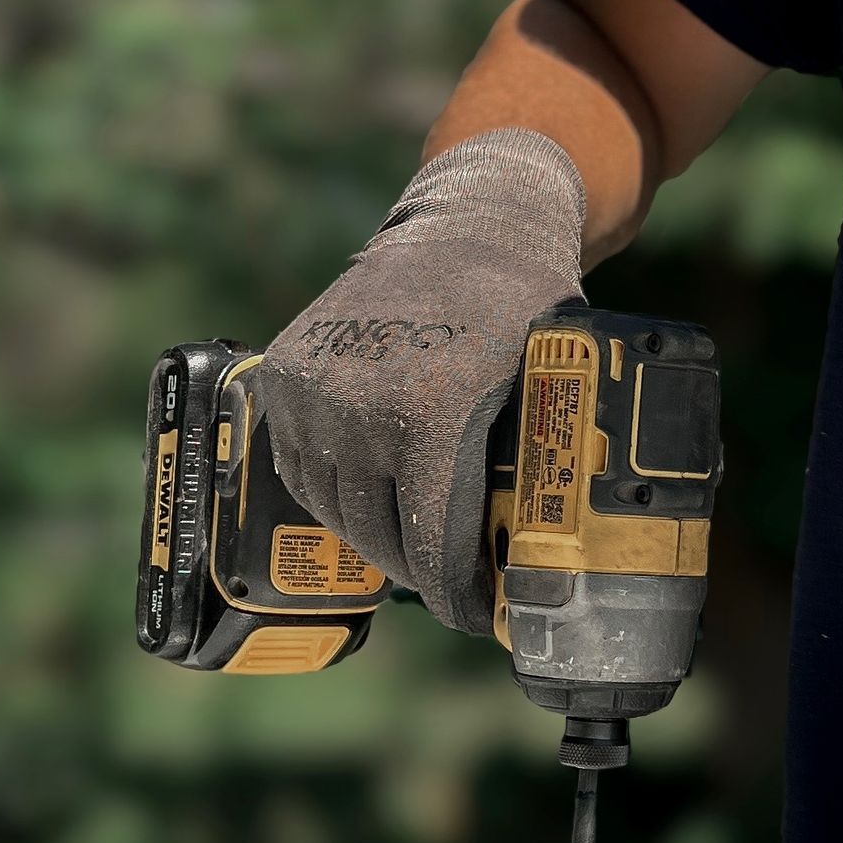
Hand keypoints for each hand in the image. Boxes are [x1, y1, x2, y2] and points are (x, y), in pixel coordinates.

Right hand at [252, 128, 585, 633]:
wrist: (466, 226)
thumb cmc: (524, 311)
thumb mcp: (548, 393)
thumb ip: (538, 473)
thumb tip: (558, 564)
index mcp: (428, 422)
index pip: (432, 550)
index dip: (456, 597)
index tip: (475, 616)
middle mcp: (357, 411)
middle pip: (382, 539)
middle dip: (421, 574)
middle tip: (450, 587)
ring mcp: (312, 392)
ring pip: (335, 510)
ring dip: (373, 540)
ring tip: (411, 550)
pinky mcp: (284, 375)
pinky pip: (299, 467)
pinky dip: (332, 497)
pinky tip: (368, 506)